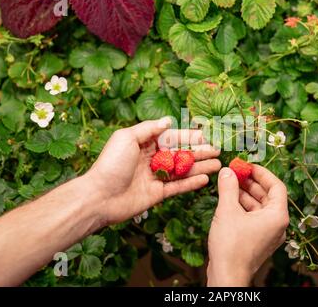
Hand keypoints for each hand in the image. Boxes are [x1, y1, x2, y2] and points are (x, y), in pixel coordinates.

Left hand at [84, 117, 220, 225]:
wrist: (99, 196)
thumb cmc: (111, 164)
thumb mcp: (127, 138)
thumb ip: (149, 128)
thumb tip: (168, 120)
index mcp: (144, 144)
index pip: (172, 137)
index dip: (189, 136)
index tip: (206, 135)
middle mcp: (151, 159)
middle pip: (180, 154)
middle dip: (199, 152)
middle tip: (217, 150)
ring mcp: (155, 177)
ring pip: (182, 170)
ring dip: (200, 167)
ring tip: (217, 164)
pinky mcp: (157, 193)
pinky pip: (177, 187)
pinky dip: (191, 183)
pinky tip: (205, 179)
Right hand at [207, 165, 288, 286]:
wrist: (227, 276)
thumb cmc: (231, 246)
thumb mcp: (228, 210)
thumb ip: (228, 187)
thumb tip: (227, 171)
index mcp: (277, 216)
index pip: (277, 186)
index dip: (262, 173)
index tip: (247, 165)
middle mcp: (277, 224)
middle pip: (268, 195)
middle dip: (251, 182)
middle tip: (236, 171)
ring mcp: (268, 233)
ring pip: (259, 206)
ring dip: (245, 193)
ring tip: (229, 183)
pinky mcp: (258, 239)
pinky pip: (254, 217)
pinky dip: (243, 207)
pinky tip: (229, 199)